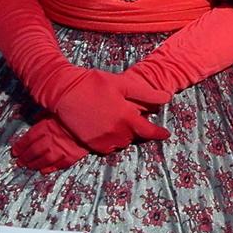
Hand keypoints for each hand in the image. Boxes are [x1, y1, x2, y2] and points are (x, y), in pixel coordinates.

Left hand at [12, 116, 87, 172]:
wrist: (97, 119)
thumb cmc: (77, 113)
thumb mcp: (59, 109)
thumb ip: (46, 114)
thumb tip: (36, 118)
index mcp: (47, 127)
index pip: (29, 139)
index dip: (20, 146)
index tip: (15, 151)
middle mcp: (52, 139)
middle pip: (34, 151)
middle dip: (25, 158)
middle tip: (20, 162)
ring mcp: (62, 148)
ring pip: (44, 160)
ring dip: (35, 164)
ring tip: (29, 167)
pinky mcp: (72, 155)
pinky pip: (59, 164)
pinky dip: (50, 168)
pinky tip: (44, 170)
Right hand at [52, 69, 170, 153]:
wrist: (65, 91)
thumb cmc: (96, 84)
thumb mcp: (124, 84)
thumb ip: (146, 94)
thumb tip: (167, 98)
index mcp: (126, 117)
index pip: (148, 131)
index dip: (159, 133)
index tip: (166, 135)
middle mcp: (115, 131)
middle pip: (134, 136)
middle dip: (137, 128)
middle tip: (132, 116)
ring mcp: (101, 138)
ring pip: (121, 143)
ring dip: (125, 135)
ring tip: (119, 121)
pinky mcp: (89, 142)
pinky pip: (106, 148)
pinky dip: (112, 141)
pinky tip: (109, 129)